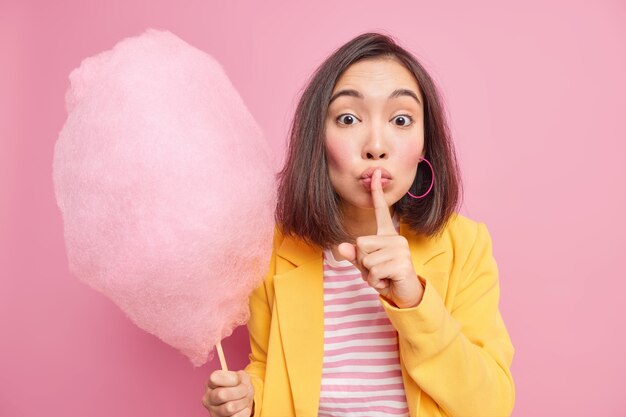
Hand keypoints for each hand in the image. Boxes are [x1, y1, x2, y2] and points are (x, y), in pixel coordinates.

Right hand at [201, 370, 253, 416]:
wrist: (244, 401)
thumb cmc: (240, 387)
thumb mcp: (241, 377)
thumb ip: (240, 376)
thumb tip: (238, 379)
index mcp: (210, 383)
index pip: (214, 378)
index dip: (231, 378)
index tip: (238, 380)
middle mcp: (208, 398)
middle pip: (222, 395)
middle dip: (240, 391)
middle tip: (244, 390)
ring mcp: (213, 412)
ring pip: (230, 408)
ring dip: (243, 402)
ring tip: (244, 399)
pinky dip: (244, 412)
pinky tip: (243, 408)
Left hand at [337, 169, 423, 308]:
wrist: (405, 294)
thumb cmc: (385, 277)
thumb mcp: (365, 266)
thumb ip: (354, 256)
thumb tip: (341, 248)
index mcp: (387, 235)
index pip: (381, 210)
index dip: (376, 192)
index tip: (375, 172)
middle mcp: (395, 238)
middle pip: (360, 243)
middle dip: (362, 262)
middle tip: (377, 270)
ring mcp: (400, 249)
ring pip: (366, 260)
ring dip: (369, 274)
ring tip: (383, 276)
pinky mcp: (401, 263)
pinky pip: (373, 272)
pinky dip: (375, 282)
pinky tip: (386, 282)